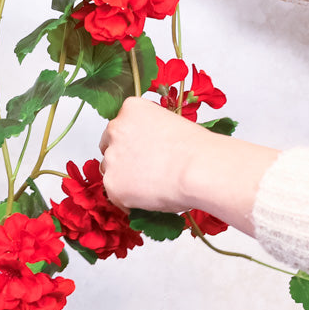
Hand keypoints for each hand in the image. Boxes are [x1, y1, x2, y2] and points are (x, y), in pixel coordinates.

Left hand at [98, 96, 279, 236]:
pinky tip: (149, 200)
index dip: (132, 142)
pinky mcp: (112, 184)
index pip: (120, 126)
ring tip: (151, 187)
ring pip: (110, 171)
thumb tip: (147, 150)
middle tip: (144, 172)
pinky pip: (115, 195)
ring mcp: (111, 157)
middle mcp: (115, 129)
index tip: (143, 153)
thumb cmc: (196, 149)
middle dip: (123, 159)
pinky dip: (128, 201)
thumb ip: (151, 132)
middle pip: (109, 147)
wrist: (199, 169)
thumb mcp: (171, 126)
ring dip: (123, 179)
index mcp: (130, 108)